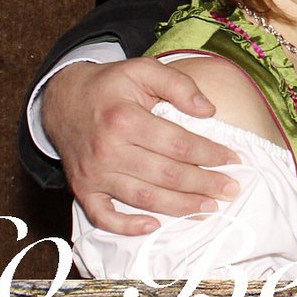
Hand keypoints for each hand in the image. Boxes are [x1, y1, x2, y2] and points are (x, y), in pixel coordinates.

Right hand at [42, 57, 242, 234]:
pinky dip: (127, 226)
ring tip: (209, 208)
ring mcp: (93, 173)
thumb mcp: (143, 69)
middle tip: (231, 190)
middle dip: (204, 184)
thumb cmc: (110, 85)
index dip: (209, 153)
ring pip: (144, 197)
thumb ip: (178, 85)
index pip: (178, 143)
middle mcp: (108, 149)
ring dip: (180, 207)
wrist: (63, 99)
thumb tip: (209, 111)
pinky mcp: (82, 188)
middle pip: (166, 174)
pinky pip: (103, 216)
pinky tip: (153, 226)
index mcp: (125, 118)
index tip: (233, 159)